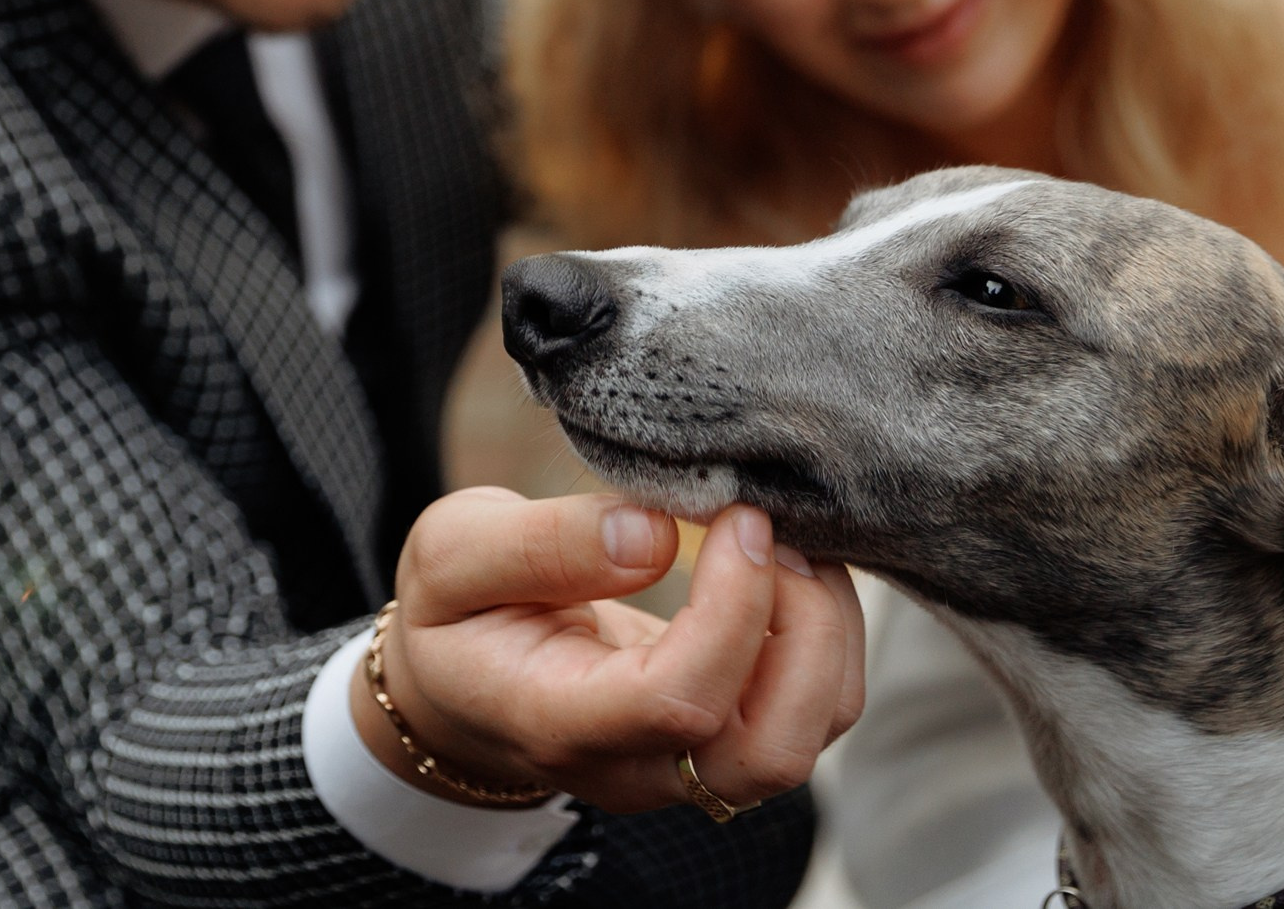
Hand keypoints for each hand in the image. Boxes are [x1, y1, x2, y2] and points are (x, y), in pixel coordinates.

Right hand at [354, 487, 865, 813]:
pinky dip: (828, 636)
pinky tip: (788, 568)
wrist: (458, 681)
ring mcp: (687, 766)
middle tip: (773, 527)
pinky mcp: (723, 741)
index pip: (678, 703)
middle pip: (768, 753)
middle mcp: (635, 766)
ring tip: (788, 539)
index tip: (735, 516)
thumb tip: (655, 535)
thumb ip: (541, 544)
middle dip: (805, 629)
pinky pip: (813, 711)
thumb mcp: (454, 553)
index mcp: (558, 722)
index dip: (732, 609)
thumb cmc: (457, 612)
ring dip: (827, 631)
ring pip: (807, 737)